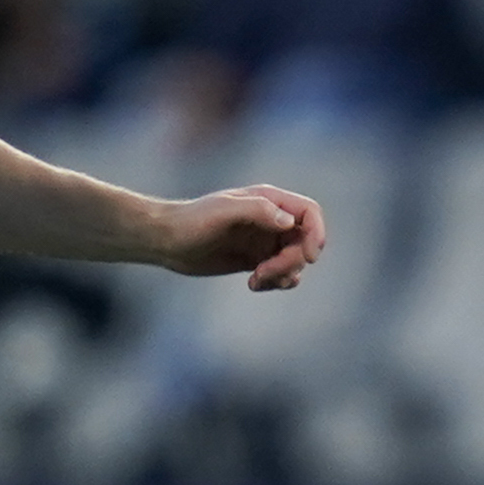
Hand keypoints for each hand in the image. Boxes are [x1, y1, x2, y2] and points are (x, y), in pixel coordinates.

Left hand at [158, 183, 326, 288]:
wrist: (167, 240)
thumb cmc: (192, 221)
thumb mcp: (224, 211)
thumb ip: (258, 211)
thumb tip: (289, 222)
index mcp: (269, 200)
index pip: (309, 213)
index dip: (316, 234)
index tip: (308, 257)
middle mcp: (272, 219)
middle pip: (304, 242)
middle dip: (291, 262)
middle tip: (264, 272)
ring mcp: (265, 240)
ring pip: (295, 261)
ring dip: (282, 275)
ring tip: (255, 279)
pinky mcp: (257, 260)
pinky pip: (282, 274)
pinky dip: (275, 283)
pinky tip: (253, 284)